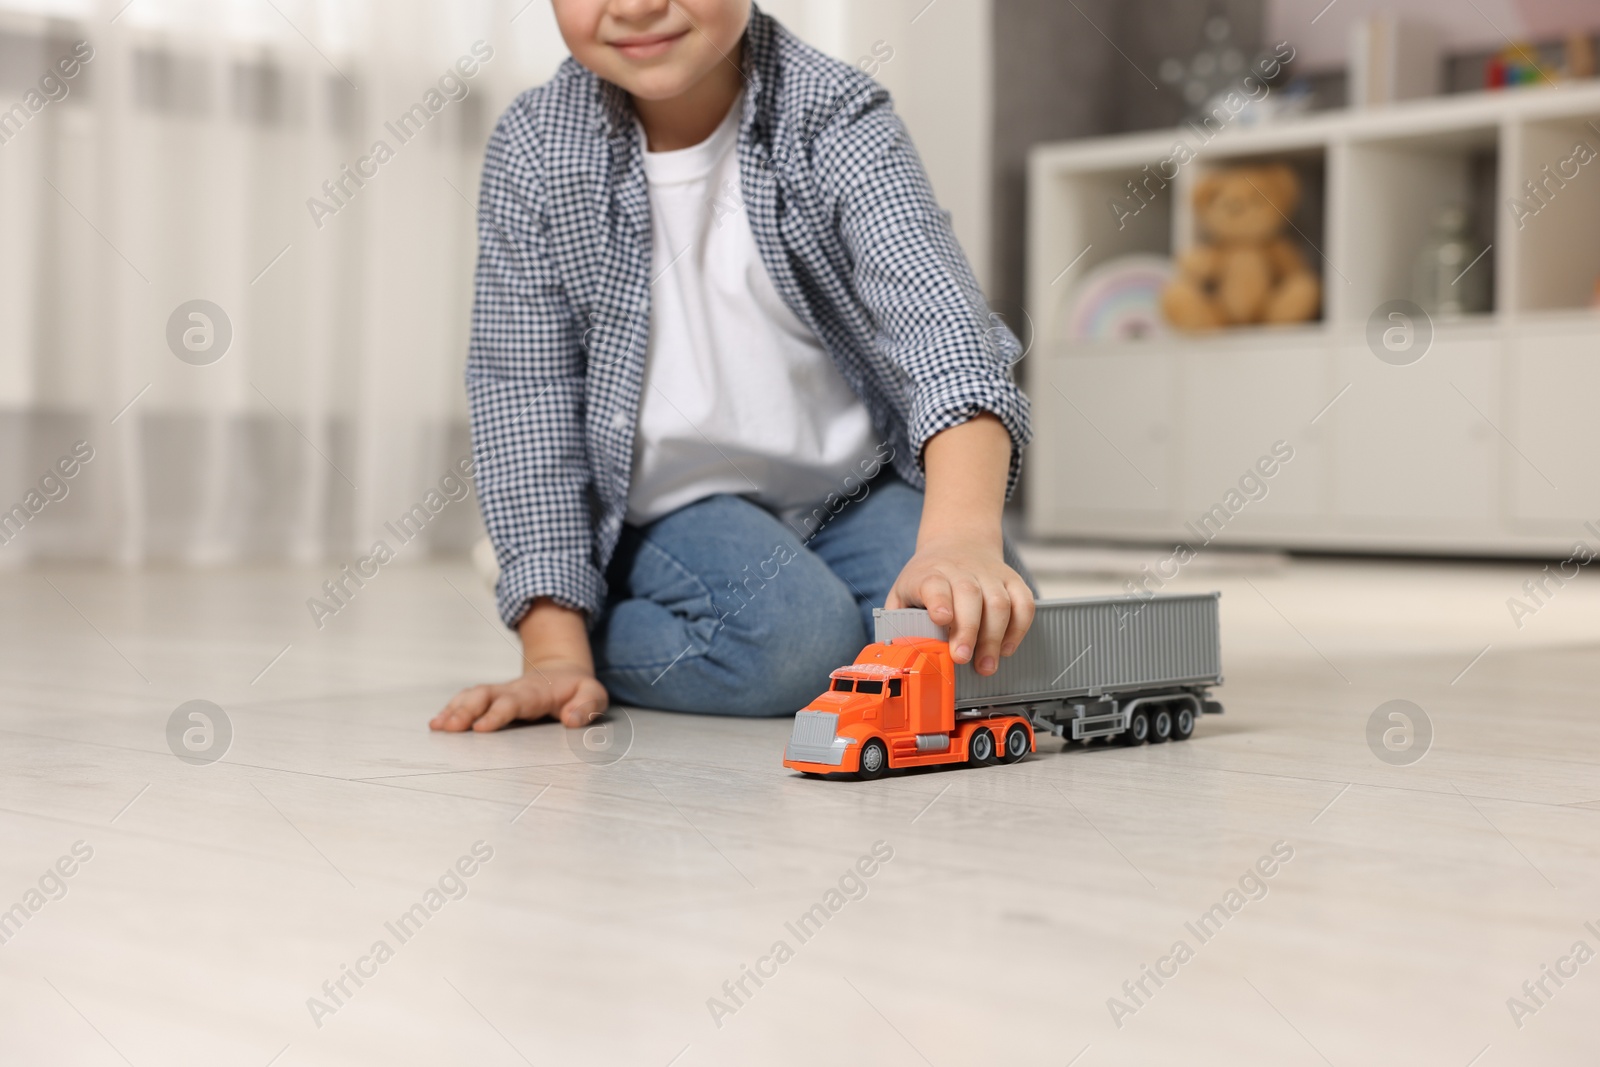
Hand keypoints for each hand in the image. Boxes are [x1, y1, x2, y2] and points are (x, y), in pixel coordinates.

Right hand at [431, 661, 607, 731]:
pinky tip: (437, 723)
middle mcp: (512, 690)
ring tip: (436, 726)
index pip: (513, 702)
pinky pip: (468, 699)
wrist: (563, 672)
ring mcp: (500, 692)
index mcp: (536, 692)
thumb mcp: (594, 695)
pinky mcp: (492, 697)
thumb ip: (587, 707)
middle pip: (485, 696)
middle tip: (448, 728)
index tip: (480, 727)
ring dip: (454, 710)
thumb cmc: (579, 690)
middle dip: (465, 711)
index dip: (496, 714)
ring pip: (472, 696)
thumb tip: (571, 720)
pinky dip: (451, 709)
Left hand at [885, 534, 1034, 675]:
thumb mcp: (904, 591)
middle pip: (970, 595)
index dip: (939, 601)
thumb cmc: (928, 577)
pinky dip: (1019, 628)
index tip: (941, 619)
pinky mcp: (1011, 580)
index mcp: (931, 573)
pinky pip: (1023, 603)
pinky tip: (1006, 647)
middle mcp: (962, 571)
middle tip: (963, 658)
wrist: (958, 542)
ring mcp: (990, 574)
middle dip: (968, 630)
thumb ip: (898, 619)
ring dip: (995, 637)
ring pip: (999, 602)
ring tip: (986, 664)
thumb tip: (895, 651)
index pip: (935, 583)